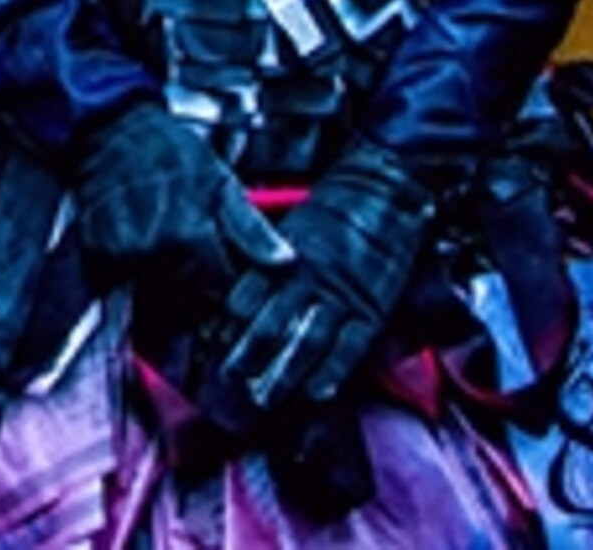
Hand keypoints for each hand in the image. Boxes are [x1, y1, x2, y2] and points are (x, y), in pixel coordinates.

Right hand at [74, 102, 291, 291]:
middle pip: (185, 298)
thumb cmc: (167, 150)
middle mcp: (151, 249)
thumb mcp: (219, 180)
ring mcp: (119, 254)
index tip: (225, 272)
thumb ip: (251, 228)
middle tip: (192, 249)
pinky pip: (122, 280)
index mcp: (188, 234)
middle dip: (195, 285)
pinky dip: (133, 270)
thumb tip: (284, 260)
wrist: (111, 129)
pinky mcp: (96, 253)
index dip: (227, 285)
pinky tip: (139, 242)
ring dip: (164, 279)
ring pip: (154, 291)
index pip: (219, 291)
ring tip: (164, 240)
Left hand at [216, 141, 433, 414]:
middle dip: (248, 355)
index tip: (210, 348)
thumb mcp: (287, 232)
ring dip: (284, 371)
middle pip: (271, 324)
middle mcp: (305, 279)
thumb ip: (263, 261)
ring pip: (306, 340)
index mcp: (280, 258)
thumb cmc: (329, 217)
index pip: (244, 297)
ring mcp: (340, 296)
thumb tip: (233, 299)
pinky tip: (317, 391)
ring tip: (265, 396)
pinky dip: (333, 369)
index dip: (226, 326)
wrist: (381, 194)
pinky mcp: (372, 308)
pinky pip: (350, 344)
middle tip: (229, 380)